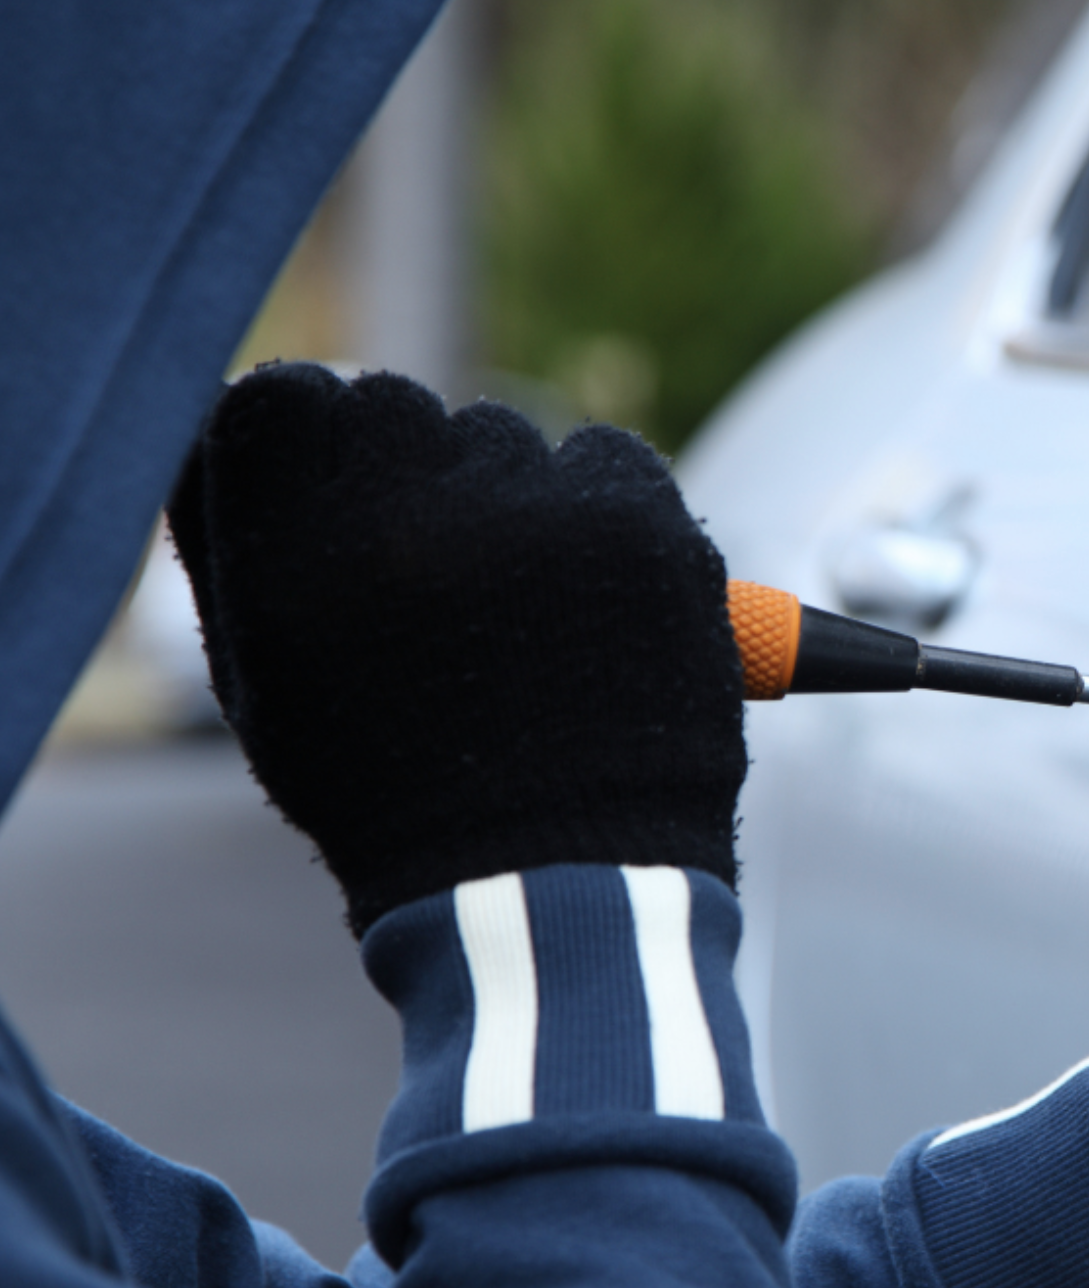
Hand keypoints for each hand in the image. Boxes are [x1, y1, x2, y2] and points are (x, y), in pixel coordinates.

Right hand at [167, 364, 746, 934]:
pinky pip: (610, 459)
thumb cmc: (398, 797)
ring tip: (529, 627)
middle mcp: (413, 514)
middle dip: (412, 477)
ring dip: (512, 502)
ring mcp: (538, 515)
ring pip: (508, 438)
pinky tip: (598, 605)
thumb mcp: (273, 687)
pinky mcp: (643, 526)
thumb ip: (247, 545)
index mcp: (297, 553)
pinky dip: (606, 512)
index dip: (311, 447)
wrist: (556, 890)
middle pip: (395, 408)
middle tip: (444, 585)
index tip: (340, 498)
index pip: (278, 397)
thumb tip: (256, 428)